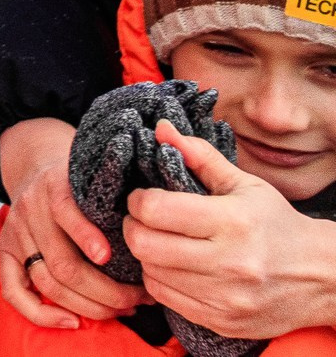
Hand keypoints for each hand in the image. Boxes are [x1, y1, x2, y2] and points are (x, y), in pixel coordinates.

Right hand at [0, 116, 147, 326]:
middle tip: (139, 299)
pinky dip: (40, 312)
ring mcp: (16, 233)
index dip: (86, 236)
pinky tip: (71, 322)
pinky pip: (13, 290)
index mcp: (55, 186)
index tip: (109, 256)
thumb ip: (124, 188)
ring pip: (48, 282)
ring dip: (88, 305)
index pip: (65, 211)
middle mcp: (31, 210)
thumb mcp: (101, 171)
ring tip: (122, 309)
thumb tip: (166, 214)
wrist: (37, 166)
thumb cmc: (83, 180)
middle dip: (106, 290)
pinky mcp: (5, 252)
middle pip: (63, 263)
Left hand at [126, 121, 335, 338]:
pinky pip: (166, 300)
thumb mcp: (245, 184)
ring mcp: (226, 298)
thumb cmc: (277, 224)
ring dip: (147, 255)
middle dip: (134, 227)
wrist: (323, 278)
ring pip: (151, 273)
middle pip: (145, 245)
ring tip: (162, 242)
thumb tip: (161, 128)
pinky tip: (176, 267)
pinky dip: (161, 280)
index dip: (138, 200)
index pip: (155, 210)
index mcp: (234, 222)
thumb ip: (200, 156)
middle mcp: (230, 263)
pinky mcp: (223, 322)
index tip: (143, 197)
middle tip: (144, 219)